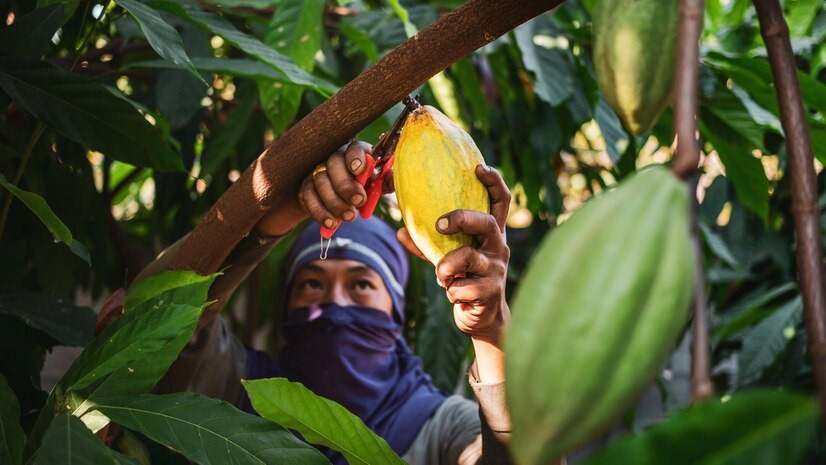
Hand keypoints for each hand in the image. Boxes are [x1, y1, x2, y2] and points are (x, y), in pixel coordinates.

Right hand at [256, 141, 384, 235]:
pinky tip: (331, 223)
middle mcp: (333, 157)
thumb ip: (386, 181)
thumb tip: (395, 180)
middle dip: (346, 185)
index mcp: (354, 152)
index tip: (359, 170)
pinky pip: (308, 197)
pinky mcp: (305, 187)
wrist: (338, 197)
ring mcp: (317, 171)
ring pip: (321, 182)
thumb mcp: (377, 183)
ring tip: (349, 217)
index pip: (353, 148)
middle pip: (334, 164)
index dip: (355, 158)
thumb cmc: (363, 185)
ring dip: (335, 202)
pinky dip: (320, 212)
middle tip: (359, 201)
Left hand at [398, 164, 510, 344]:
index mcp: (490, 234)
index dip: (493, 182)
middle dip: (462, 219)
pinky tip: (456, 296)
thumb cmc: (464, 278)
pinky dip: (451, 292)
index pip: (500, 201)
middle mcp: (499, 247)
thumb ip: (426, 244)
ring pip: (468, 258)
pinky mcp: (492, 292)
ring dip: (445, 267)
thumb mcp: (447, 257)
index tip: (478, 168)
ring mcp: (497, 269)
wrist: (482, 318)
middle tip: (439, 224)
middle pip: (487, 223)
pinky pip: (462, 287)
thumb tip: (399, 230)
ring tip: (441, 277)